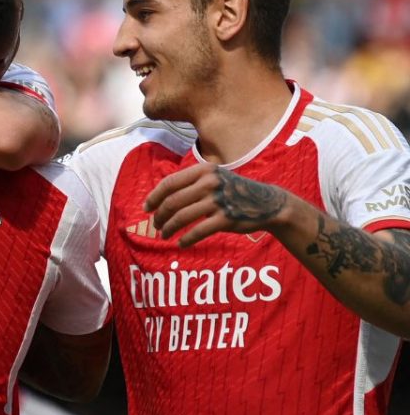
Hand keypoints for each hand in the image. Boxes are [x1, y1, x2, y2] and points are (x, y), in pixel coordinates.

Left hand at [146, 162, 289, 246]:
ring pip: (182, 217)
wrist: (268, 203)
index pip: (169, 183)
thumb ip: (191, 183)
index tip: (146, 208)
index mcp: (203, 170)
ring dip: (169, 229)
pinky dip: (186, 239)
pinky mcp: (226, 219)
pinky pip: (198, 232)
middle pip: (172, 202)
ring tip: (164, 235)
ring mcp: (218, 201)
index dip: (154, 197)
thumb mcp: (214, 177)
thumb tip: (160, 198)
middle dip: (160, 216)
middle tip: (156, 225)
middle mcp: (210, 183)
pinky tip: (181, 244)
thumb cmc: (234, 191)